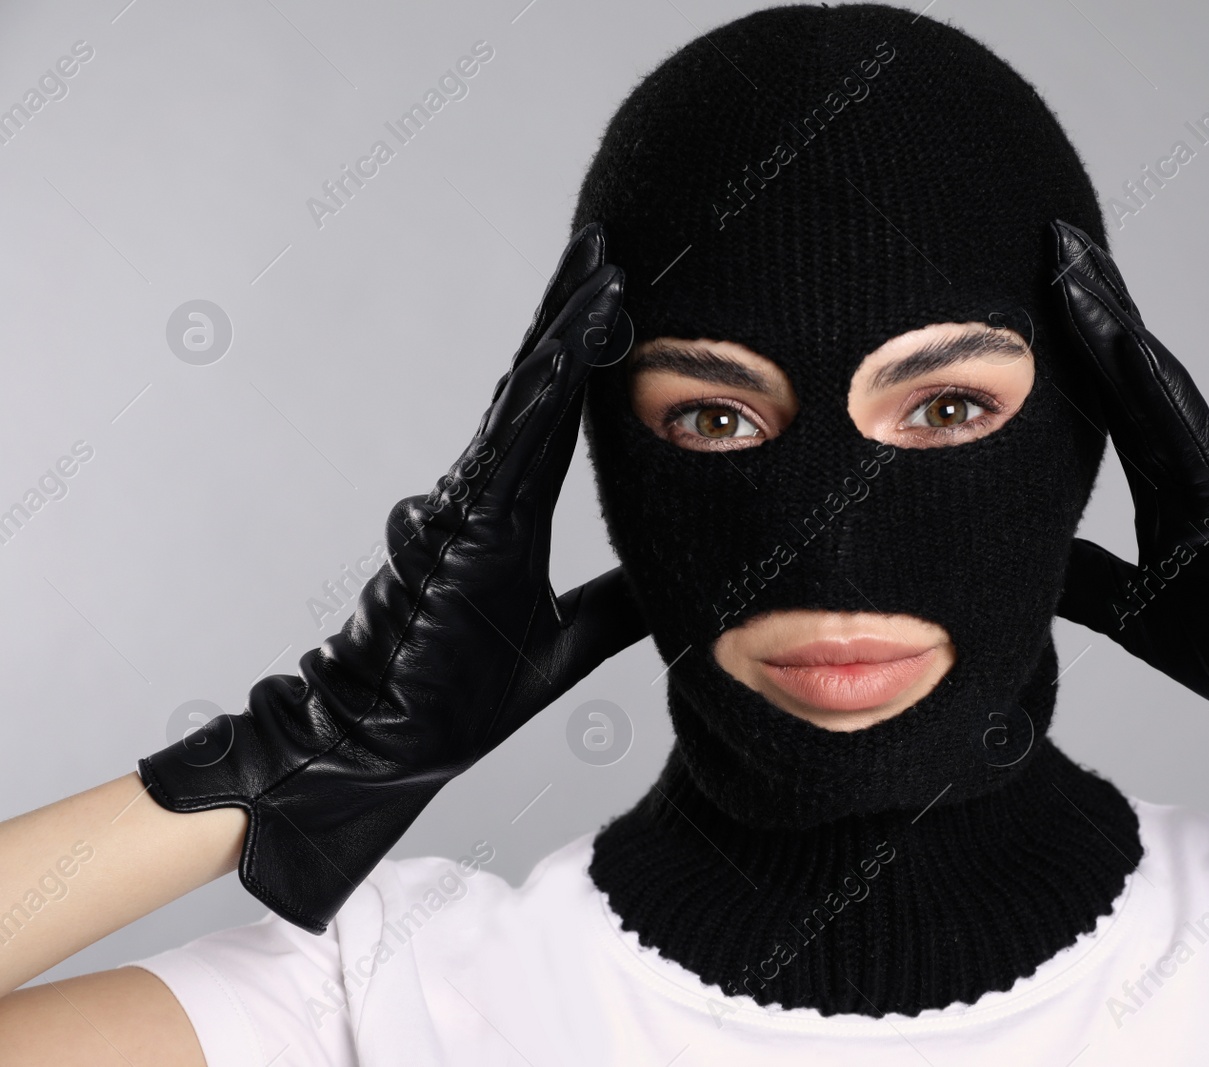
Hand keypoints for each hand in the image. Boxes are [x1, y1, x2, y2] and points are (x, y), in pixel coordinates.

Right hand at [139, 222, 647, 932]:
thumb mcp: (567, 645)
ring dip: (562, 338)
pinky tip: (561, 361)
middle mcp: (485, 496)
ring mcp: (466, 511)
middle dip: (567, 314)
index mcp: (509, 513)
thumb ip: (615, 607)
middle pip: (532, 387)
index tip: (614, 292)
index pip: (554, 414)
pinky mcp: (458, 540)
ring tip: (601, 275)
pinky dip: (532, 407)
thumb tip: (677, 585)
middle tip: (603, 244)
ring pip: (519, 407)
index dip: (581, 351)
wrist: (389, 748)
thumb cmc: (457, 695)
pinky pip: (502, 460)